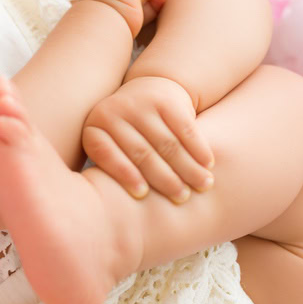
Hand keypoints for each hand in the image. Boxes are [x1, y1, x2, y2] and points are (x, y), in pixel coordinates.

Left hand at [81, 76, 214, 203]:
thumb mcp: (112, 146)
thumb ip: (111, 172)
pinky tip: (208, 164)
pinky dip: (198, 148)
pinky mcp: (167, 99)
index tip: (142, 195)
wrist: (148, 90)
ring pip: (167, 143)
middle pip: (142, 152)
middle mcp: (114, 112)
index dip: (124, 175)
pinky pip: (185, 128)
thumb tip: (120, 213)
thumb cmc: (128, 134)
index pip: (107, 154)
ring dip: (188, 167)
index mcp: (95, 129)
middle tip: (182, 198)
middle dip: (165, 178)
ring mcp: (141, 103)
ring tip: (203, 185)